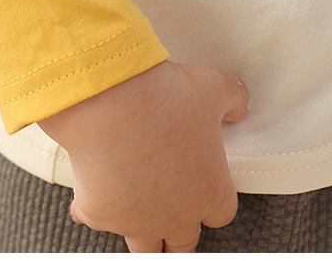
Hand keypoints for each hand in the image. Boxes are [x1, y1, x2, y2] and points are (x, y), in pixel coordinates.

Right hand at [38, 60, 248, 252]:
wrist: (115, 103)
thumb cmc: (167, 98)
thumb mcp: (216, 87)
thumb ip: (235, 98)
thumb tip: (239, 107)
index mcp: (210, 192)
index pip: (221, 213)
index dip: (213, 199)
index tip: (204, 183)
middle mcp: (176, 216)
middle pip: (184, 244)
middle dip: (180, 228)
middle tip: (173, 208)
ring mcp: (136, 221)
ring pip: (145, 249)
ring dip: (143, 232)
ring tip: (138, 212)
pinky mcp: (100, 214)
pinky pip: (96, 218)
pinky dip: (94, 206)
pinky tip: (93, 187)